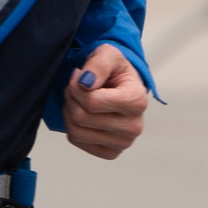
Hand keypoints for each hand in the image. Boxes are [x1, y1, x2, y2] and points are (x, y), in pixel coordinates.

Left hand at [64, 44, 148, 159]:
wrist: (121, 86)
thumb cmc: (114, 70)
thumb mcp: (108, 54)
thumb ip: (98, 64)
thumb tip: (85, 83)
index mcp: (137, 101)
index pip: (93, 102)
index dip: (76, 86)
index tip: (79, 75)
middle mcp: (134, 126)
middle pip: (82, 118)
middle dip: (71, 97)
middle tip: (75, 85)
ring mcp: (123, 143)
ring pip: (76, 132)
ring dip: (69, 110)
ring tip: (78, 97)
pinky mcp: (111, 152)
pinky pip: (77, 140)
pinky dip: (72, 125)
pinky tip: (82, 112)